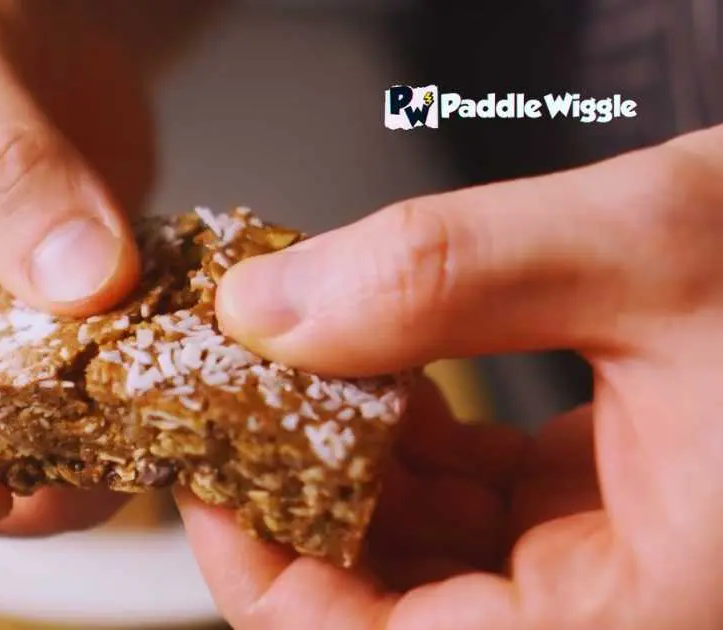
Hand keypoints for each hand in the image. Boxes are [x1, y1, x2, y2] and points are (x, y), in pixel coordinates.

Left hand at [181, 125, 722, 629]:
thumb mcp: (662, 251)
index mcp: (644, 622)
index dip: (263, 570)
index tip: (205, 463)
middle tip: (235, 391)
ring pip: (427, 550)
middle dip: (299, 496)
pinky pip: (480, 505)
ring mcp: (621, 569)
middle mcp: (625, 614)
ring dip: (349, 458)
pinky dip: (416, 438)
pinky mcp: (622, 511)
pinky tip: (382, 366)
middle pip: (388, 603)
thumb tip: (268, 307)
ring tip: (295, 361)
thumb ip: (449, 275)